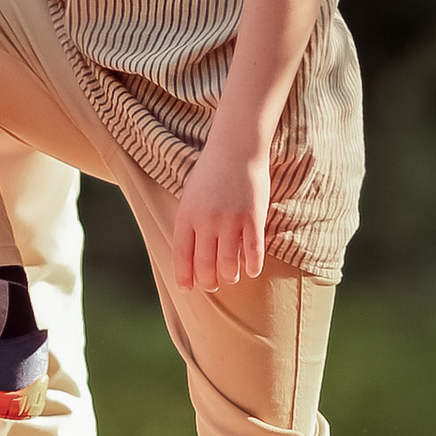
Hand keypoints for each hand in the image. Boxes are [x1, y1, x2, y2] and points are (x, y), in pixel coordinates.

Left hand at [169, 125, 267, 292]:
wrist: (236, 147)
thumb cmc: (212, 171)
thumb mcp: (190, 195)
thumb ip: (190, 222)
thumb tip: (191, 255)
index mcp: (186, 214)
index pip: (182, 255)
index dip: (184, 276)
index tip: (187, 288)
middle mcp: (206, 221)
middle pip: (205, 265)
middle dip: (208, 282)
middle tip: (212, 285)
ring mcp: (230, 221)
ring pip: (228, 265)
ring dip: (230, 276)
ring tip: (231, 277)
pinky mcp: (253, 219)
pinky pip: (253, 253)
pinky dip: (252, 266)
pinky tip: (251, 270)